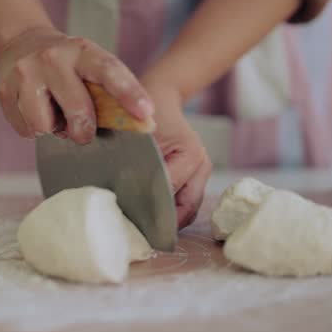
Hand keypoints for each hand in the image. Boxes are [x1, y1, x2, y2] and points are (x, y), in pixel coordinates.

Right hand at [0, 27, 153, 143]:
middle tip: (83, 133)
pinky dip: (34, 129)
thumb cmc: (68, 64)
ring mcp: (26, 74)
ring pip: (44, 126)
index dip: (129, 93)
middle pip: (77, 110)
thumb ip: (109, 91)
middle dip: (84, 130)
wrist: (20, 42)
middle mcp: (53, 59)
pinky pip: (25, 129)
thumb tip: (142, 124)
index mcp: (82, 51)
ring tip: (54, 115)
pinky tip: (36, 112)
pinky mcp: (5, 91)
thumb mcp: (90, 64)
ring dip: (53, 129)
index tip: (146, 114)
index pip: (110, 71)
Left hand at [143, 81, 211, 228]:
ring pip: (188, 209)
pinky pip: (186, 202)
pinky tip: (151, 217)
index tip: (130, 221)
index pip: (169, 193)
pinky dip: (171, 211)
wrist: (160, 96)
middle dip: (163, 222)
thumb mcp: (137, 138)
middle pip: (186, 209)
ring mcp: (202, 172)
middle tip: (138, 235)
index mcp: (191, 156)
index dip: (150, 209)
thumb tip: (130, 197)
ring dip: (168, 219)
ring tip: (143, 229)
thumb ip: (137, 166)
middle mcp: (202, 166)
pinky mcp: (196, 176)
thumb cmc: (145, 112)